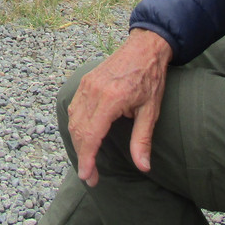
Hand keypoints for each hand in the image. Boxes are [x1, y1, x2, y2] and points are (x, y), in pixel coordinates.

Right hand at [67, 28, 172, 186]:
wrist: (145, 47)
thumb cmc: (150, 77)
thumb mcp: (151, 110)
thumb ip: (142, 139)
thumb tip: (143, 166)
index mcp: (110, 98)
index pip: (91, 135)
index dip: (87, 159)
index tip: (88, 176)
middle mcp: (93, 91)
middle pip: (78, 130)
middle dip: (82, 156)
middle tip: (91, 176)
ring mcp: (86, 85)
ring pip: (73, 120)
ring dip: (78, 142)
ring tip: (88, 160)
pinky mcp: (85, 82)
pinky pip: (74, 108)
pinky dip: (76, 126)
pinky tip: (84, 137)